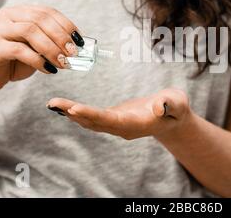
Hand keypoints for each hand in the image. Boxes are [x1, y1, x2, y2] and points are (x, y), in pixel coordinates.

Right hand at [0, 5, 83, 92]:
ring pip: (30, 31)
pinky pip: (19, 50)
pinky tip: (49, 69)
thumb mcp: (39, 48)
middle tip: (73, 53)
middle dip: (61, 36)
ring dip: (52, 48)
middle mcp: (9, 16)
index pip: (48, 12)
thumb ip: (53, 42)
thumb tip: (78, 46)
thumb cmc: (17, 60)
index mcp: (21, 11)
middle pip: (40, 19)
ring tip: (63, 62)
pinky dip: (38, 60)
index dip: (66, 25)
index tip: (80, 41)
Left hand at [46, 88, 190, 139]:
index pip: (110, 120)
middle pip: (94, 122)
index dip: (92, 115)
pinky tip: (65, 108)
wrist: (173, 118)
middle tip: (53, 103)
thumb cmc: (175, 108)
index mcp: (135, 124)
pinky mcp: (113, 119)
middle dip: (73, 113)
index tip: (74, 109)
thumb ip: (170, 104)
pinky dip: (77, 112)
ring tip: (53, 103)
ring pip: (90, 121)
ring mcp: (117, 125)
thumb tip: (159, 106)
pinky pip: (92, 118)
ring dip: (71, 113)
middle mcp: (122, 128)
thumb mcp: (177, 103)